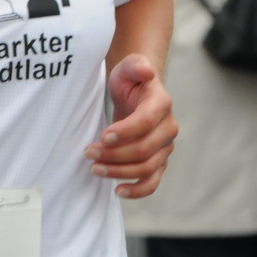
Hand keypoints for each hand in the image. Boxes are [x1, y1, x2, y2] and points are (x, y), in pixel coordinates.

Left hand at [87, 54, 176, 198]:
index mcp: (161, 104)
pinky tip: (117, 191)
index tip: (102, 136)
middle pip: (144, 149)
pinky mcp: (158, 161)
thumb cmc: (130, 80)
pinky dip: (138, 191)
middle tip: (88, 152)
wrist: (137, 92)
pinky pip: (153, 182)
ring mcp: (164, 147)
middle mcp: (168, 127)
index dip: (124, 132)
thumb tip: (146, 72)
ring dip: (119, 172)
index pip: (146, 122)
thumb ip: (136, 65)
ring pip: (146, 168)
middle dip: (114, 154)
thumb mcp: (129, 66)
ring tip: (94, 167)